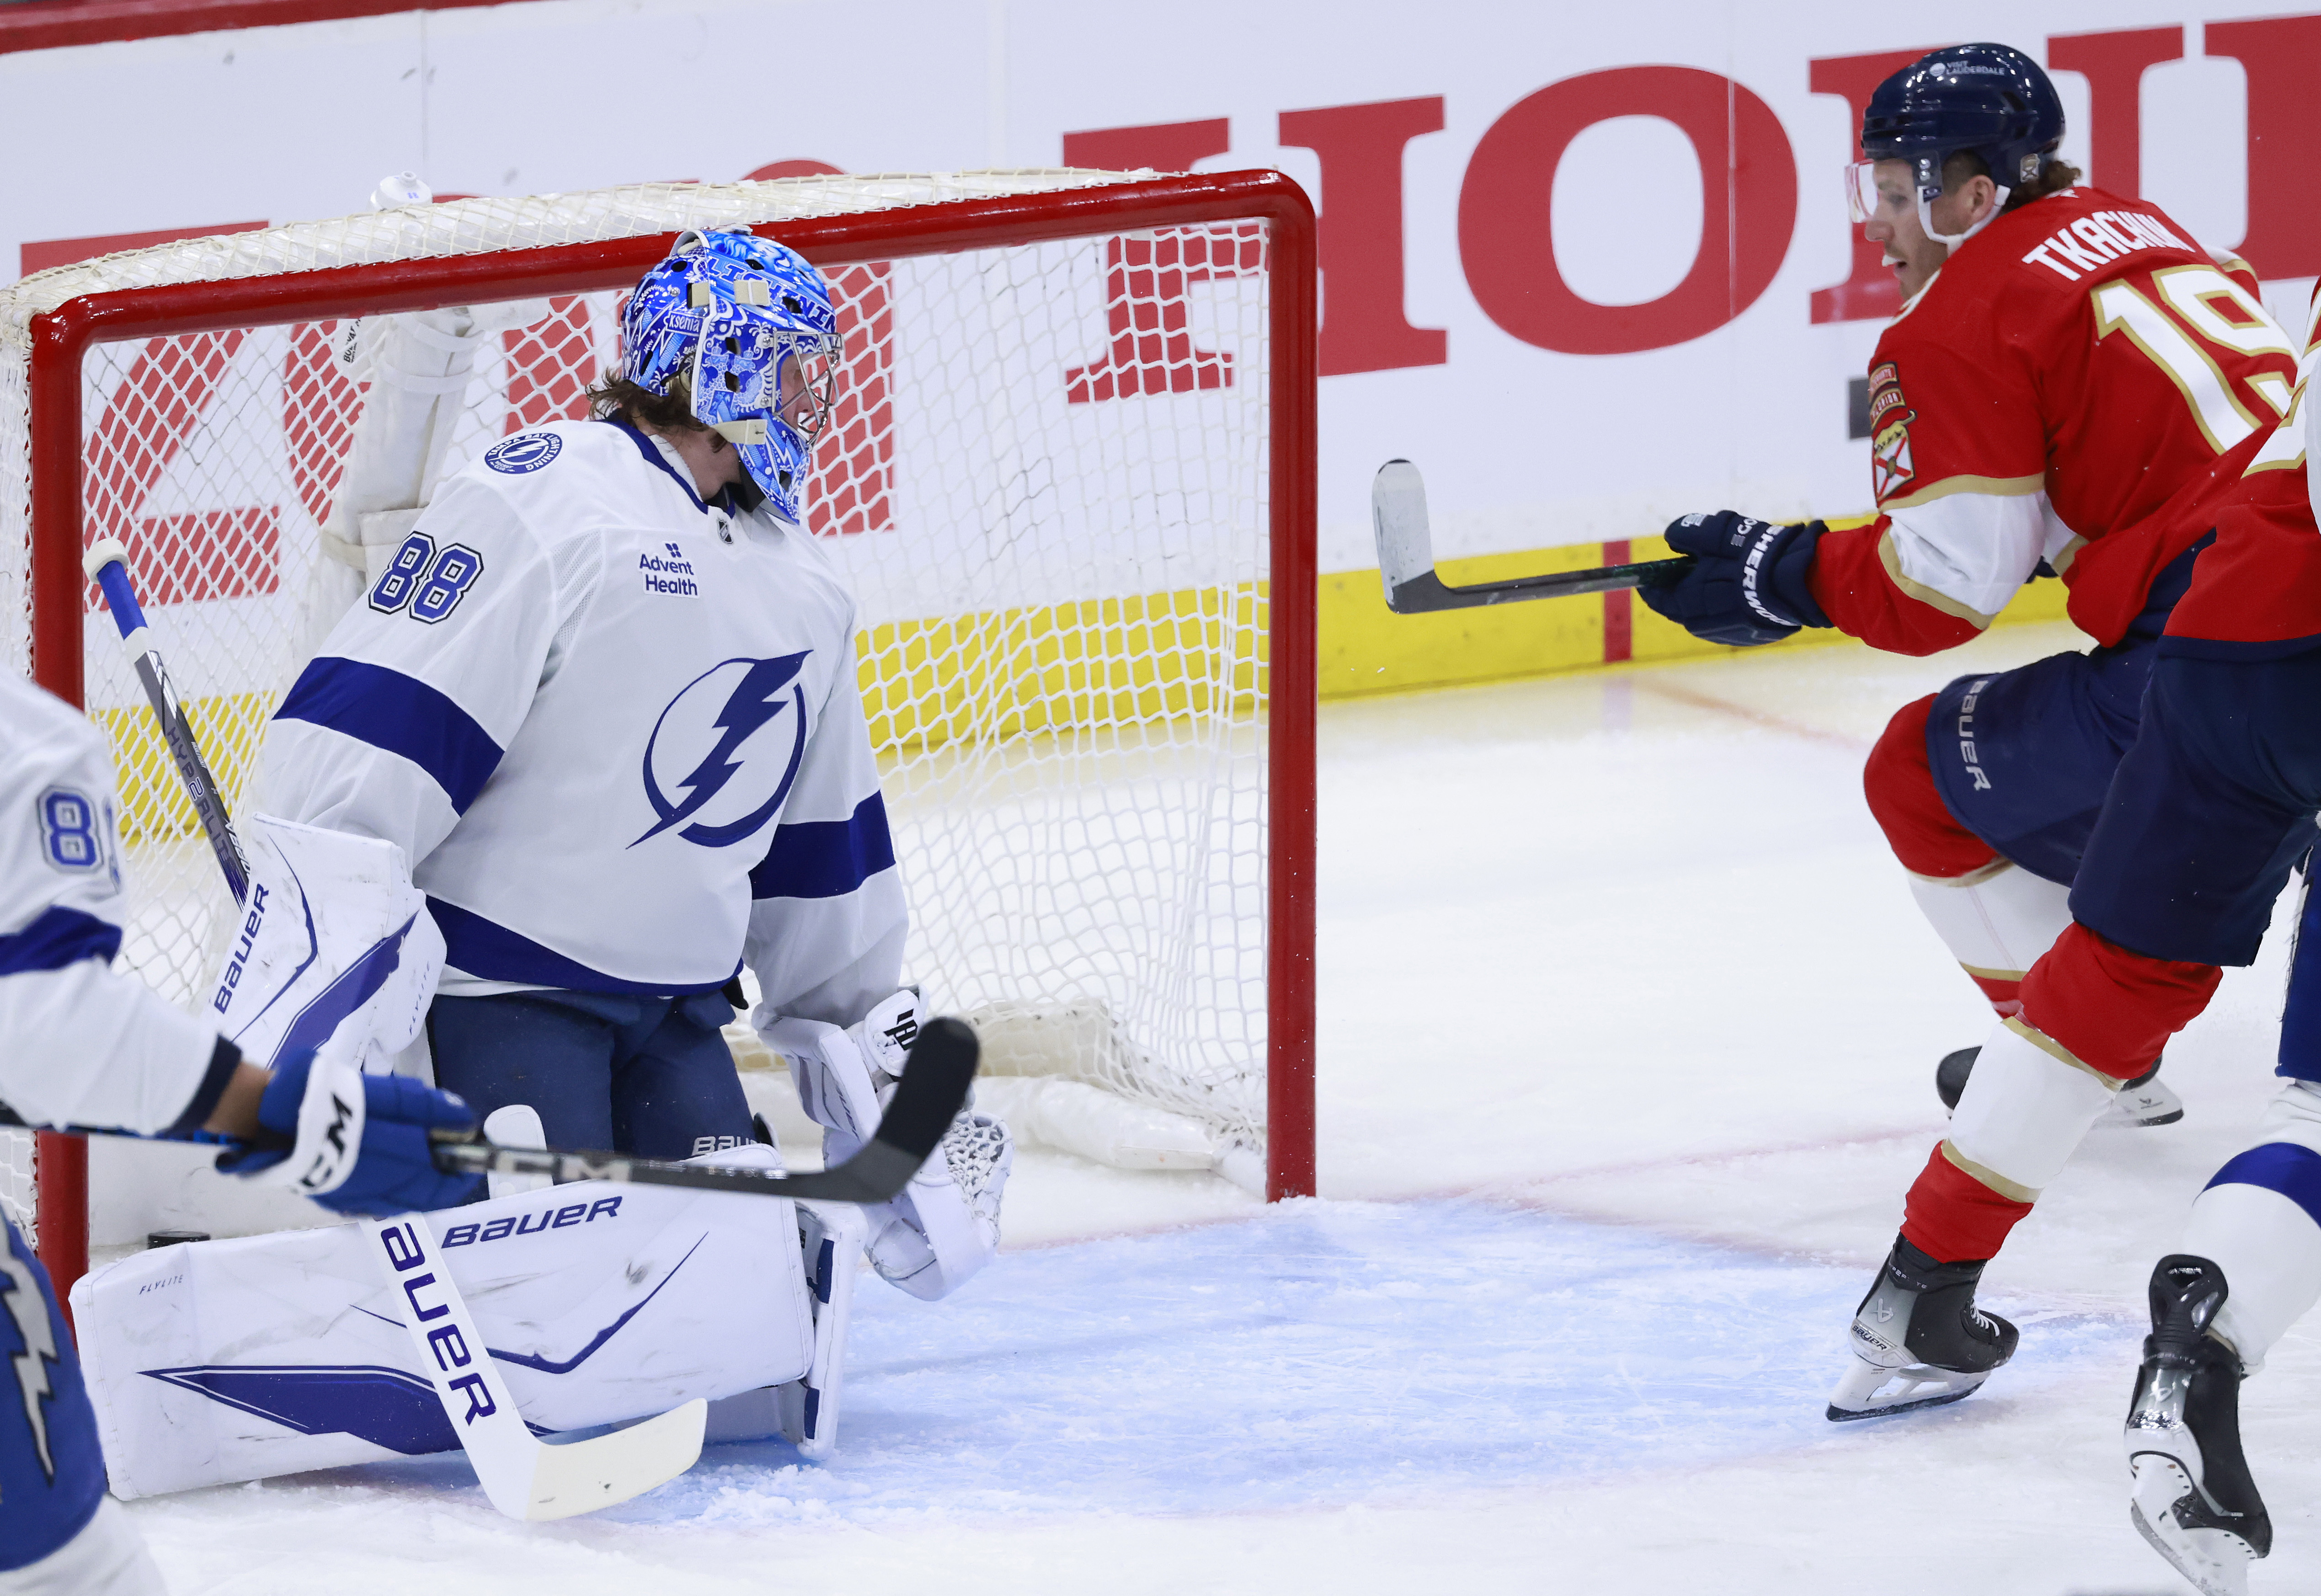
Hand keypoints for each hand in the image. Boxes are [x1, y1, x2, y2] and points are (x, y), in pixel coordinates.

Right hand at [216, 1048, 483, 1214]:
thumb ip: (428, 1108)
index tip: (471, 1159)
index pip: (442, 1182)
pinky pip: (371, 1201)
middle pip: (421, 1196)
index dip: (461, 1174)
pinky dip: (388, 1191)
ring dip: (415, 1188)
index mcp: (397, 1163)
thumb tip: (463, 1121)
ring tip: (422, 1166)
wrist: (273, 1117)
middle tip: (450, 1164)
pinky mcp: (330, 1198)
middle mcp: (378, 1188)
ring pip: (396, 1201)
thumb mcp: (389, 1094)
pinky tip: (389, 1174)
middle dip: (440, 1183)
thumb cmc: (336, 1100)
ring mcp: (352, 1197)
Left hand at [1639, 511, 1829, 646]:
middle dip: (1686, 587)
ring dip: (1713, 596)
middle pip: (1684, 606)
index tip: (1652, 575)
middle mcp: (1703, 624)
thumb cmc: (1751, 554)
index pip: (1658, 597)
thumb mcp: (1712, 532)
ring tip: (1730, 573)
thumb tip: (1672, 539)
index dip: (1654, 583)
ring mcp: (1729, 633)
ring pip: (1710, 613)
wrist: (1801, 579)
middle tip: (1696, 567)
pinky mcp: (1753, 636)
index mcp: (1687, 602)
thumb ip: (1685, 533)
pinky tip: (1749, 588)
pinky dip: (1734, 605)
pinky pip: (1734, 619)